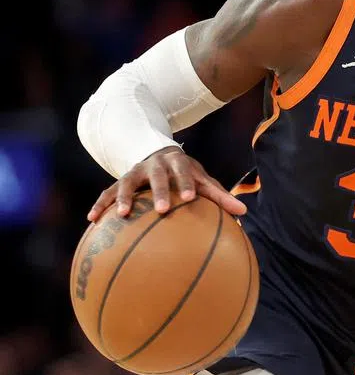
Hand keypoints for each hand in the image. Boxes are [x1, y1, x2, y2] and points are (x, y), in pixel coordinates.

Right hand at [87, 147, 247, 221]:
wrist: (157, 153)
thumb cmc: (186, 174)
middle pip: (156, 177)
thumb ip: (220, 196)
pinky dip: (99, 205)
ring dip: (122, 198)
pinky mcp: (118, 182)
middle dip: (159, 192)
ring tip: (120, 215)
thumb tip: (243, 213)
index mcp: (177, 162)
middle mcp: (154, 165)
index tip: (190, 198)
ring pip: (126, 183)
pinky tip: (91, 220)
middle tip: (162, 210)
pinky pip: (106, 193)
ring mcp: (134, 172)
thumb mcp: (202, 180)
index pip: (184, 172)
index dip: (186, 184)